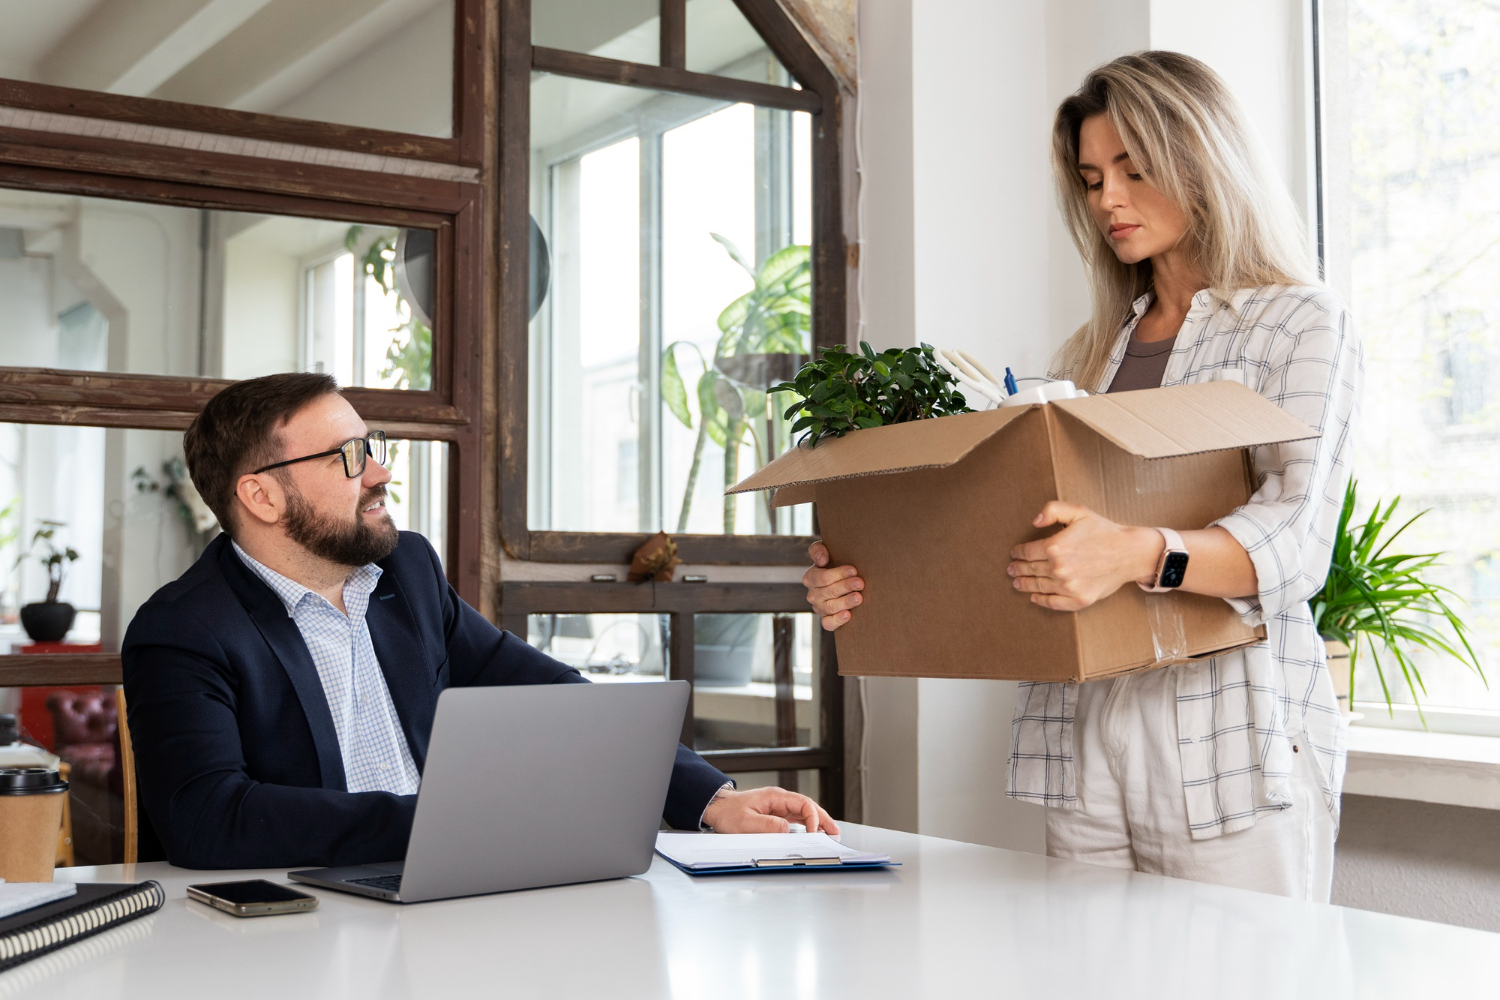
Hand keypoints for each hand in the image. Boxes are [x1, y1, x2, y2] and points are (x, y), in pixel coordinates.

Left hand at [702, 786, 839, 834]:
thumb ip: (766, 825)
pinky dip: (808, 825)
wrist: (718, 809)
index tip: (814, 832)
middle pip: (808, 807)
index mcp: (775, 797)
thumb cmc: (729, 813)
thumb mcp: (745, 822)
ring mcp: (779, 807)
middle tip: (835, 832)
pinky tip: (814, 832)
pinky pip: (796, 819)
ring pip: (804, 813)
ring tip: (830, 833)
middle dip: (823, 819)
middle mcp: (780, 800)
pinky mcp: (776, 814)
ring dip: (818, 822)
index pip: (802, 804)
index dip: (812, 818)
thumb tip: (786, 829)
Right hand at [802, 541, 862, 631]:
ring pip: (830, 607)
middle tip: (860, 583)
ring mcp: (819, 608)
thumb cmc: (835, 562)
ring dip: (845, 602)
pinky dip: (837, 620)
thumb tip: (821, 560)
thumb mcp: (825, 551)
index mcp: (810, 578)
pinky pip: (828, 623)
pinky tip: (848, 615)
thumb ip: (818, 550)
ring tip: (859, 598)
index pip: (822, 577)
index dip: (837, 574)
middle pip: (828, 592)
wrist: (842, 579)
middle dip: (845, 586)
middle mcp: (813, 594)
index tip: (853, 570)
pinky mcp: (826, 620)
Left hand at [1008, 502, 1161, 611]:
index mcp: (1055, 547)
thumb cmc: (1103, 531)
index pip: (1027, 552)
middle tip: (1011, 569)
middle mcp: (1059, 568)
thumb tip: (1034, 521)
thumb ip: (1053, 510)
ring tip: (1017, 583)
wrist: (1129, 552)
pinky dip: (1041, 600)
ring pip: (1038, 586)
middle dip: (1018, 569)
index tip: (1014, 554)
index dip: (1018, 552)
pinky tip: (1034, 597)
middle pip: (1030, 569)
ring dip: (1024, 585)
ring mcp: (1068, 586)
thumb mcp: (1078, 512)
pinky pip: (1054, 602)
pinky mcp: (1079, 599)